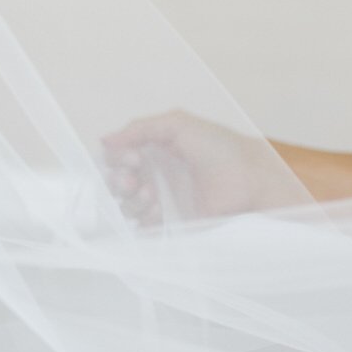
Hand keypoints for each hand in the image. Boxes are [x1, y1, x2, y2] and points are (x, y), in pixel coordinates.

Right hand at [100, 110, 292, 224]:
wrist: (247, 181)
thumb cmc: (217, 149)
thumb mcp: (178, 124)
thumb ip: (140, 128)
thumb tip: (104, 140)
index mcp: (155, 150)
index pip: (118, 156)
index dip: (118, 158)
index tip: (133, 159)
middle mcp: (155, 175)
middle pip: (117, 181)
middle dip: (120, 181)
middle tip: (136, 181)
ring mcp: (162, 201)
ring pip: (126, 204)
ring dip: (132, 199)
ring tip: (153, 196)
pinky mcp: (170, 224)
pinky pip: (141, 226)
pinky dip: (143, 219)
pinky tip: (158, 211)